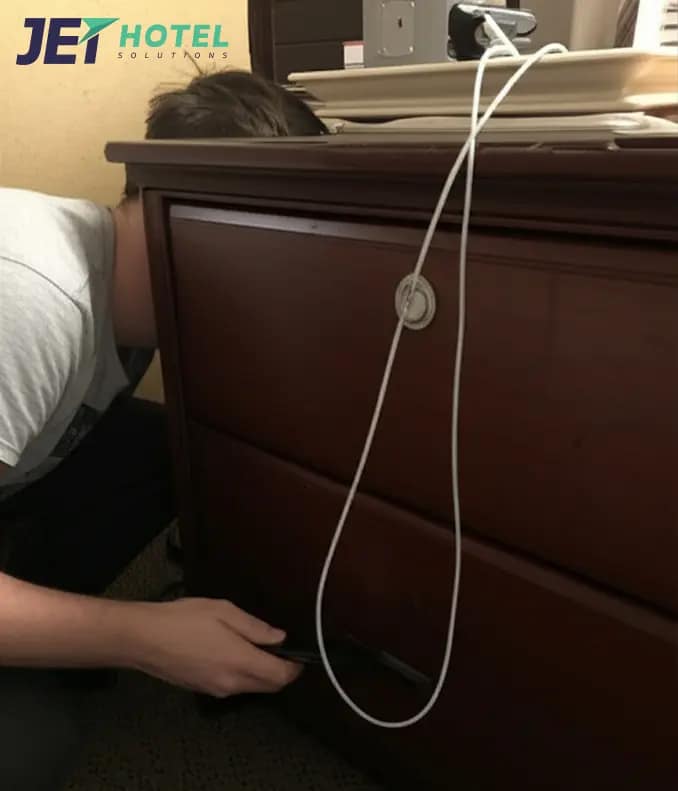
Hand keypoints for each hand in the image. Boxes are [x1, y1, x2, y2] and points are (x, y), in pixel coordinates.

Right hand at [129, 598, 301, 697]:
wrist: (143, 638)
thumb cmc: (182, 619)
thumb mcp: (224, 611)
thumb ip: (255, 627)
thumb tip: (279, 638)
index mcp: (240, 662)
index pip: (280, 676)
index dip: (295, 667)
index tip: (300, 655)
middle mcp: (231, 682)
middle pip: (269, 687)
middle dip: (281, 672)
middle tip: (281, 650)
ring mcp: (216, 689)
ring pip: (251, 688)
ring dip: (261, 673)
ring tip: (255, 647)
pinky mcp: (202, 689)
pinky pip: (233, 686)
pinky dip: (243, 674)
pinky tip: (233, 653)